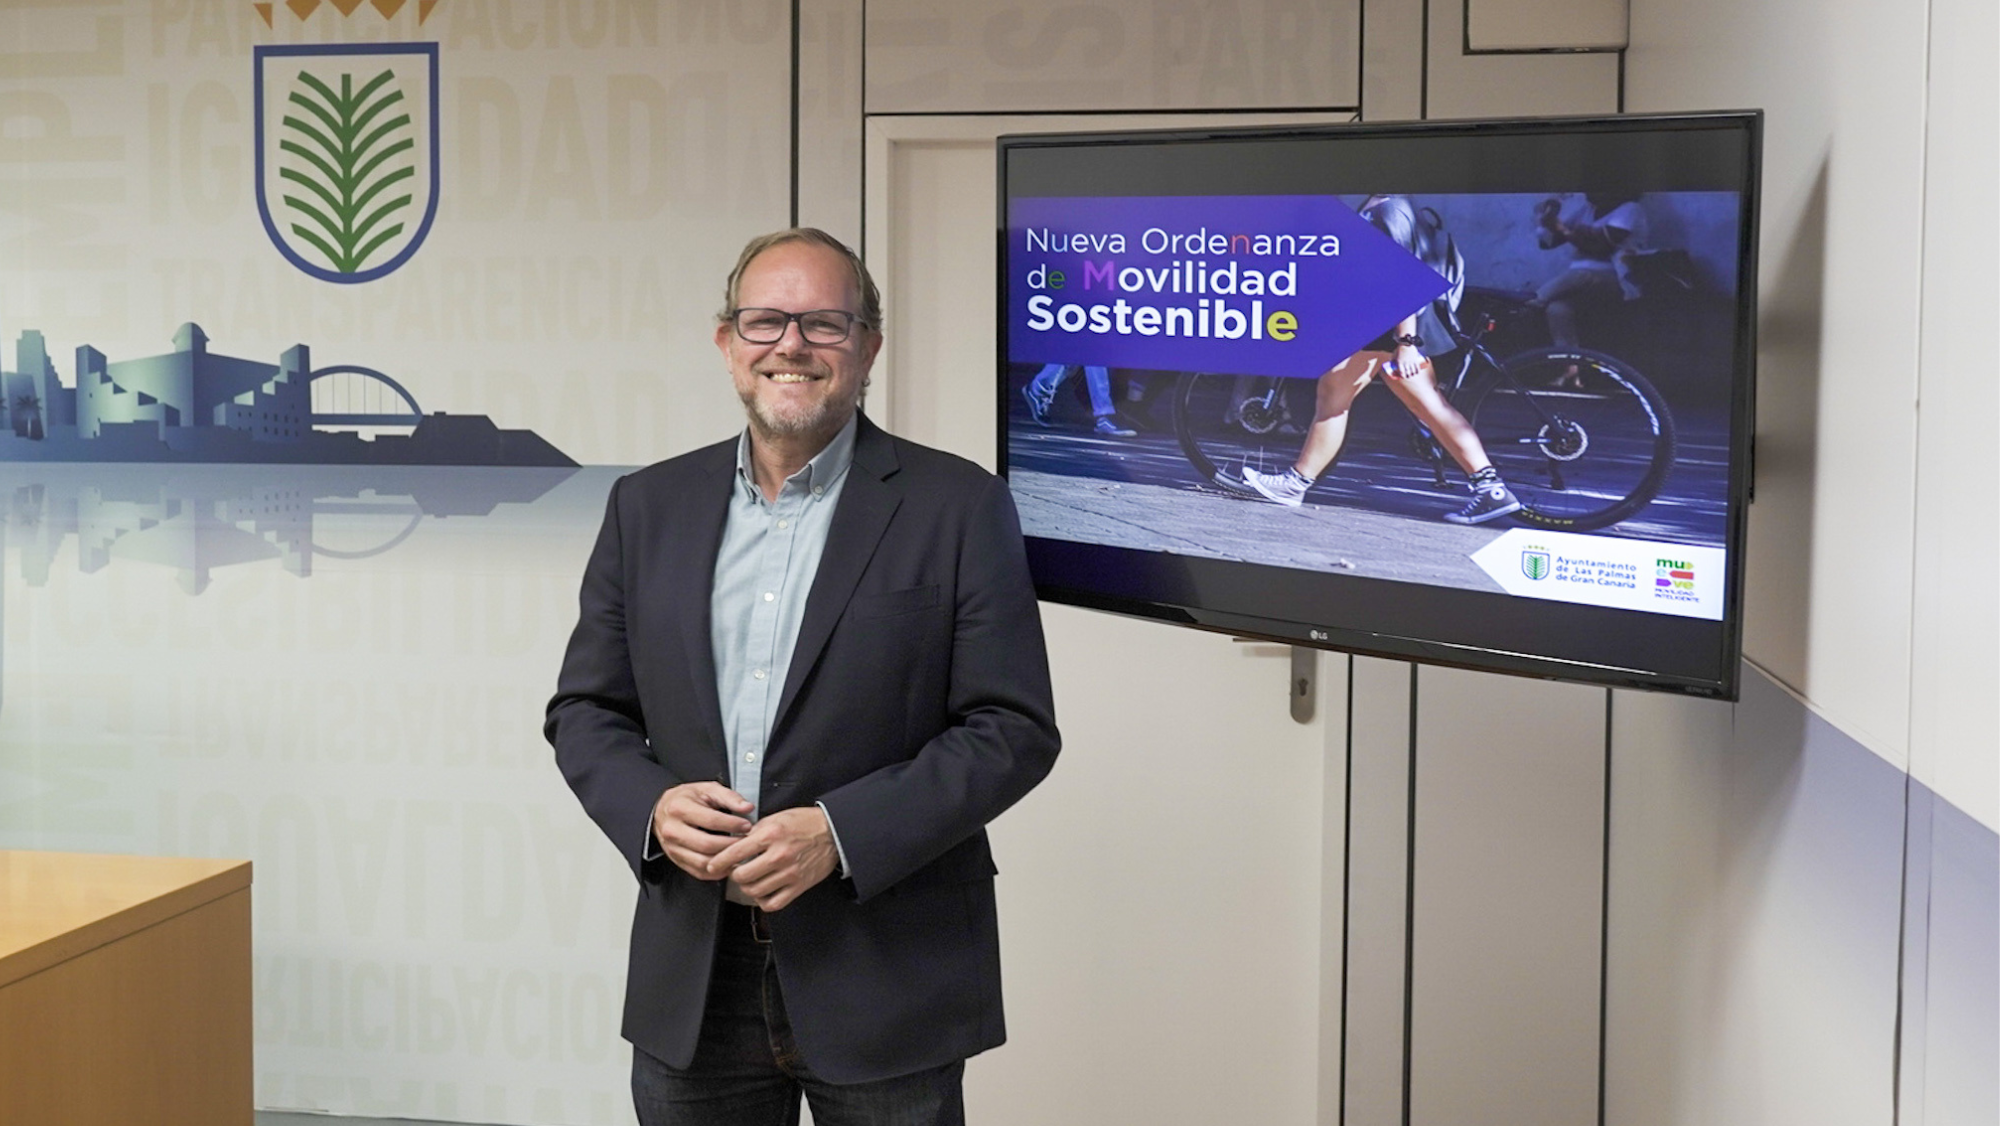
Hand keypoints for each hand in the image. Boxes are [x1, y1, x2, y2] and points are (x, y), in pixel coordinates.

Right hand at [650, 782, 753, 880]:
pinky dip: (716, 872)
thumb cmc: (686, 799)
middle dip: (731, 845)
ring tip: (738, 853)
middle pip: (707, 844)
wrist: (662, 809)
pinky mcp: (676, 860)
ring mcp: (673, 848)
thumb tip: (747, 807)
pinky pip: (698, 872)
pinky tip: (727, 863)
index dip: (733, 824)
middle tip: (746, 841)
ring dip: (725, 861)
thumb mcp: (707, 789)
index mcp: (680, 808)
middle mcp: (673, 830)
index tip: (747, 825)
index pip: (711, 821)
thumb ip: (729, 797)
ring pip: (703, 862)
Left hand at [708, 807, 838, 911]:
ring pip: (755, 891)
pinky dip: (764, 901)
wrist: (832, 831)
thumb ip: (754, 832)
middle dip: (734, 875)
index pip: (735, 852)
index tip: (713, 865)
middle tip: (736, 871)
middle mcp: (779, 855)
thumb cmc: (805, 823)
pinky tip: (763, 892)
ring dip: (748, 888)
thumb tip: (734, 844)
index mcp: (771, 835)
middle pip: (742, 876)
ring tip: (750, 880)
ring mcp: (789, 873)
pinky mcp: (799, 886)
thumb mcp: (776, 818)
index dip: (719, 862)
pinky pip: (774, 903)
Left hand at [1392, 342, 1430, 381]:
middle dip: (1408, 376)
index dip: (1402, 376)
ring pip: (1413, 371)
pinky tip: (1417, 373)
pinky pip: (1417, 368)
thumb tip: (1390, 367)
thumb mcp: (1393, 356)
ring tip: (1412, 374)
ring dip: (1412, 374)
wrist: (1406, 343)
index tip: (1402, 376)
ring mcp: (1411, 361)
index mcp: (1399, 362)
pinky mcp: (1415, 360)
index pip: (1401, 372)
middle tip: (1407, 376)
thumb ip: (1392, 362)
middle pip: (1407, 373)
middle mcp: (1405, 363)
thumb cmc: (1398, 350)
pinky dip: (1417, 371)